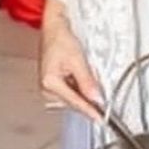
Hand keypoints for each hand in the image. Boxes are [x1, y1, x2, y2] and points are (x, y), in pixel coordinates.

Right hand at [40, 6, 103, 120]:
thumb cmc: (60, 39)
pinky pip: (71, 93)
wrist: (54, 29)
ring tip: (84, 71)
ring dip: (84, 91)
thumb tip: (96, 99)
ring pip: (74, 99)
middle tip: (96, 83)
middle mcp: (47, 90)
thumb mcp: (77, 59)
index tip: (101, 119)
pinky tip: (80, 75)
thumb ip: (87, 81)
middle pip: (74, 103)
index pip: (75, 102)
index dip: (90, 111)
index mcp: (50, 83)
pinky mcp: (54, 87)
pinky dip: (79, 88)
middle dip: (88, 97)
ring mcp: (49, 90)